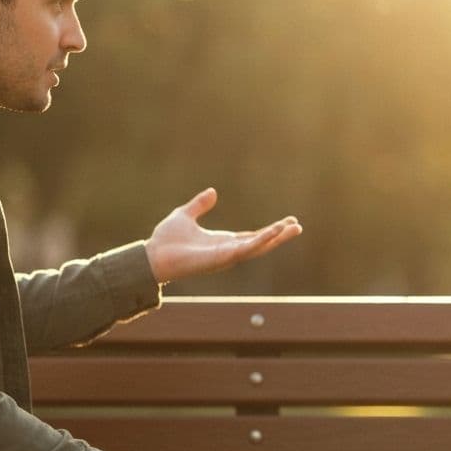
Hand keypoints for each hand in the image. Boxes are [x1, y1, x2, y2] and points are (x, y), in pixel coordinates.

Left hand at [144, 188, 301, 283]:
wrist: (153, 255)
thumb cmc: (165, 239)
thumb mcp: (184, 215)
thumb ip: (200, 205)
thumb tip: (212, 192)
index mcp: (222, 242)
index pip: (252, 236)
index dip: (269, 231)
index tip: (286, 222)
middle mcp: (228, 250)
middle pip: (261, 243)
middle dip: (279, 236)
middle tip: (298, 226)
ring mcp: (227, 255)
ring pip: (258, 247)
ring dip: (276, 238)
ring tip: (294, 227)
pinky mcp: (222, 258)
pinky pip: (247, 248)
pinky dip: (262, 240)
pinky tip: (275, 231)